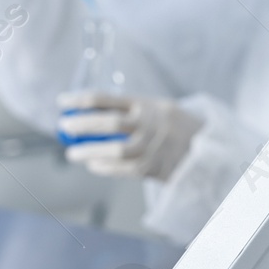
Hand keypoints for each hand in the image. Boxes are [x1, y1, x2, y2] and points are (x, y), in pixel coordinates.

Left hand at [57, 91, 201, 181]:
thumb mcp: (157, 108)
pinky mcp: (155, 167)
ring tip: (73, 153)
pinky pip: (124, 169)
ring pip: (116, 150)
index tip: (62, 102)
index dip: (81, 100)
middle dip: (82, 125)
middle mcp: (151, 124)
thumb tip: (88, 114)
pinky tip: (93, 165)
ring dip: (90, 152)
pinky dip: (105, 168)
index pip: (107, 99)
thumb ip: (130, 110)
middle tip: (64, 127)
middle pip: (110, 124)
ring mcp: (154, 147)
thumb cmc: (173, 126)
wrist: (206, 149)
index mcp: (148, 104)